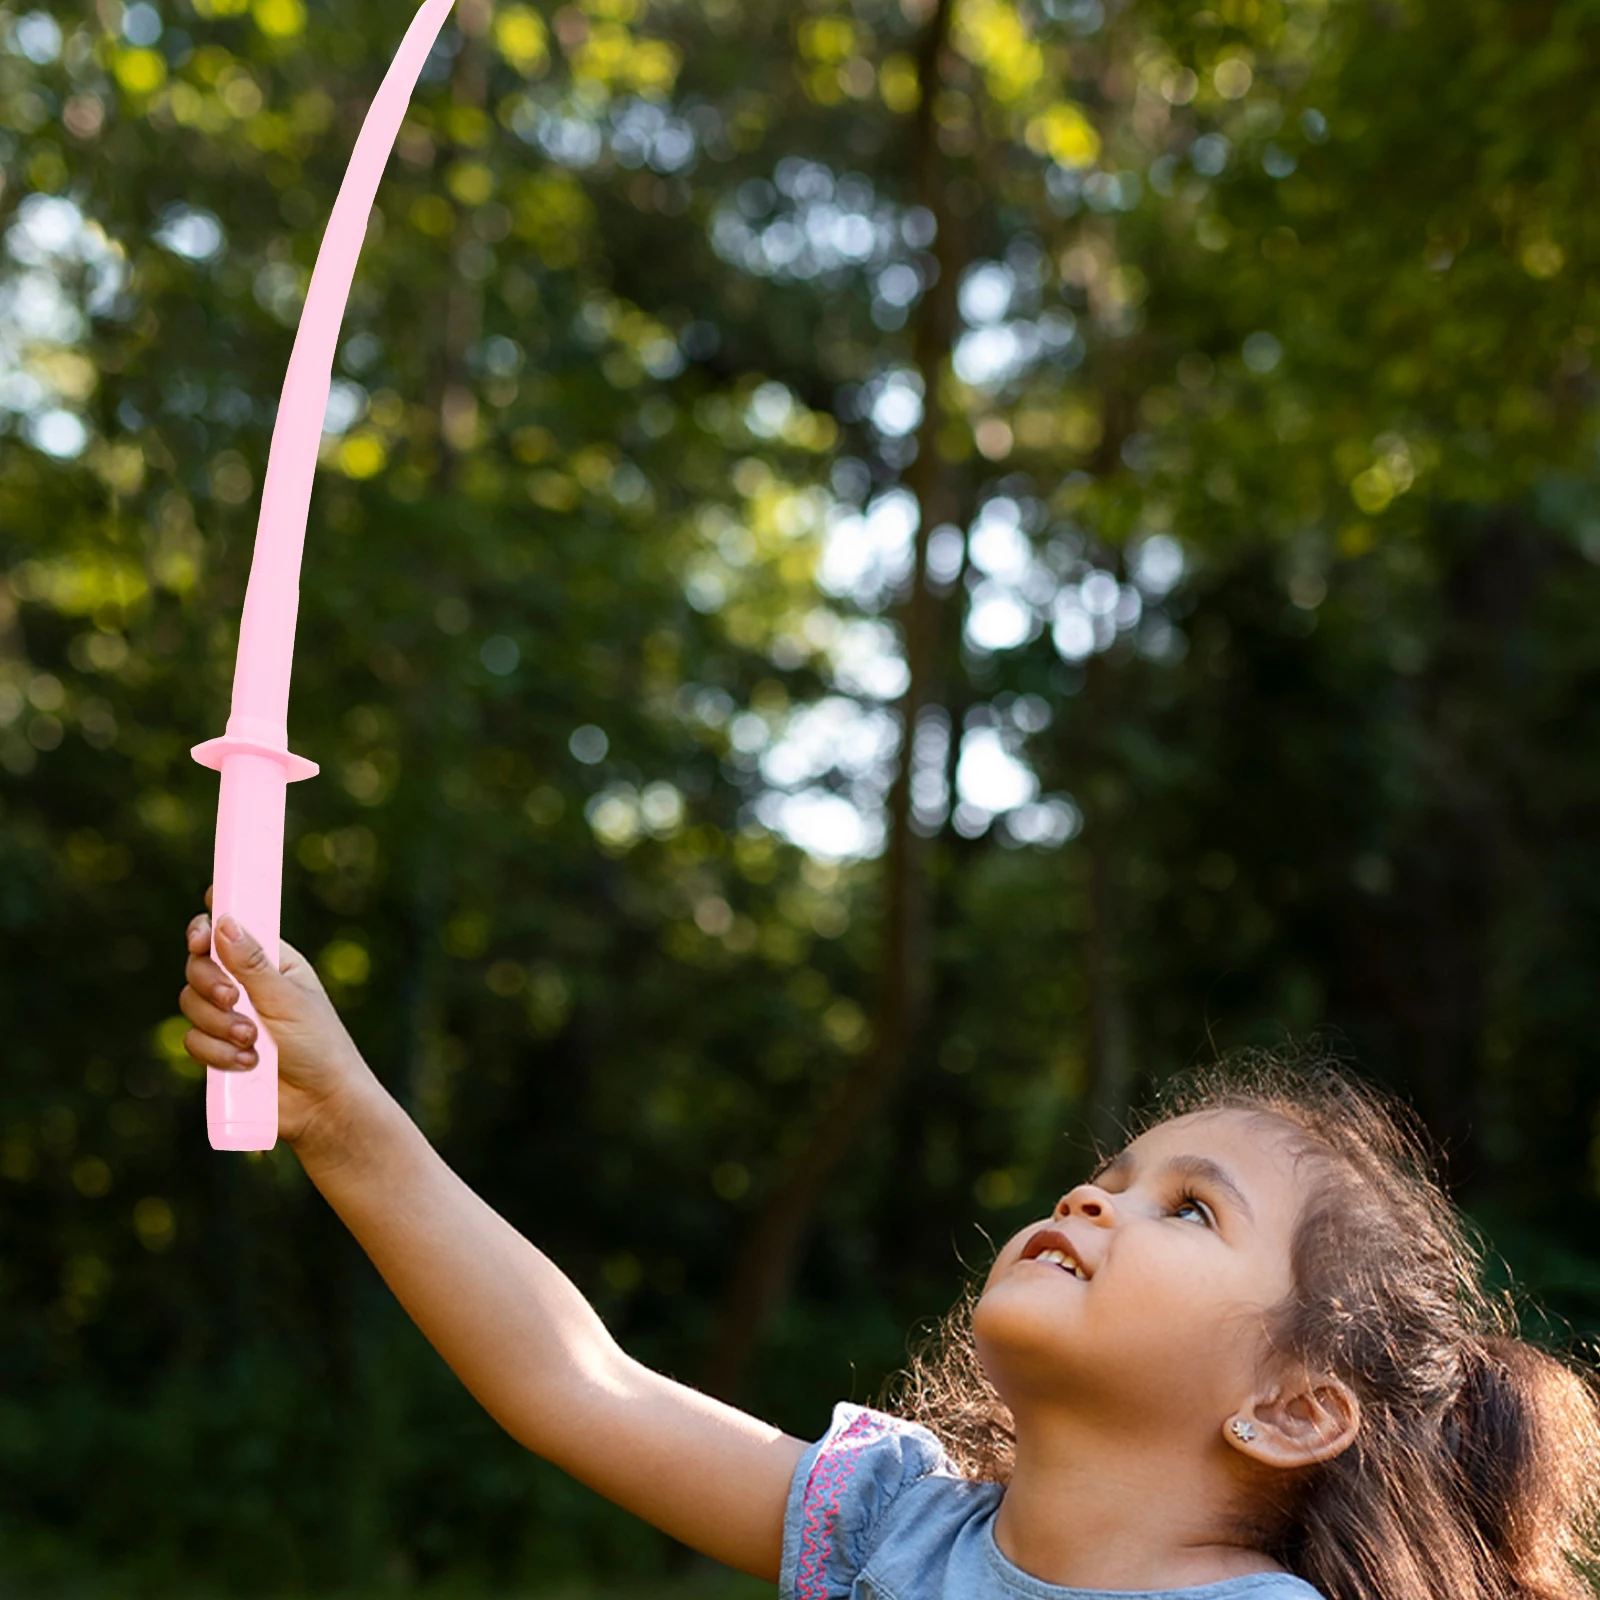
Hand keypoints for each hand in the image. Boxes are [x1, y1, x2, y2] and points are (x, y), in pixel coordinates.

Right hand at [180, 886, 379, 1153]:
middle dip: (210, 983)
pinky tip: (246, 1063)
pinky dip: (215, 1053)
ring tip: (253, 1042)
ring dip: (219, 1024)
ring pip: (190, 1003)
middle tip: (232, 998)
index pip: (231, 930)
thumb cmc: (319, 1046)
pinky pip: (192, 1040)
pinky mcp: (217, 1050)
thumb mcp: (287, 999)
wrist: (319, 1105)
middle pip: (199, 964)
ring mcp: (230, 1018)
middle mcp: (247, 985)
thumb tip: (224, 921)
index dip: (209, 927)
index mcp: (271, 963)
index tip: (200, 937)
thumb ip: (252, 964)